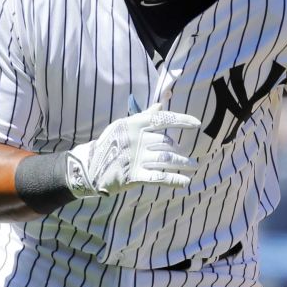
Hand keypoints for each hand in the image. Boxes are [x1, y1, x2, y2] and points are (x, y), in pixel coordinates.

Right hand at [64, 102, 200, 197]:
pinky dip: (174, 180)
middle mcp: (136, 139)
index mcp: (134, 124)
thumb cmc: (110, 144)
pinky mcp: (133, 176)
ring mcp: (135, 158)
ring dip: (183, 163)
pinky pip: (158, 178)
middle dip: (178, 149)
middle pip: (166, 142)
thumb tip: (161, 104)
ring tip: (193, 165)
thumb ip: (145, 117)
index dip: (182, 120)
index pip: (163, 119)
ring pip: (166, 159)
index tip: (197, 123)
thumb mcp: (124, 126)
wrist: (88, 167)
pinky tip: (185, 181)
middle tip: (183, 155)